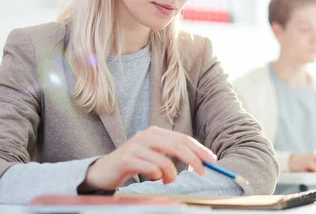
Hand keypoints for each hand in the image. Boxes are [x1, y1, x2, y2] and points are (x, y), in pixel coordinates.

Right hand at [80, 126, 216, 191]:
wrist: (103, 171)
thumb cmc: (133, 163)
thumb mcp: (154, 155)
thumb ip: (171, 155)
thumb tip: (198, 162)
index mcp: (155, 132)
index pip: (183, 138)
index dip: (199, 149)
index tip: (212, 160)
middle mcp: (146, 136)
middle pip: (177, 145)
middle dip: (194, 159)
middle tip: (203, 173)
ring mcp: (135, 146)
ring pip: (164, 160)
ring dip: (171, 174)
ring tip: (167, 181)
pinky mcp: (126, 159)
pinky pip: (150, 168)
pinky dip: (157, 176)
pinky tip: (153, 179)